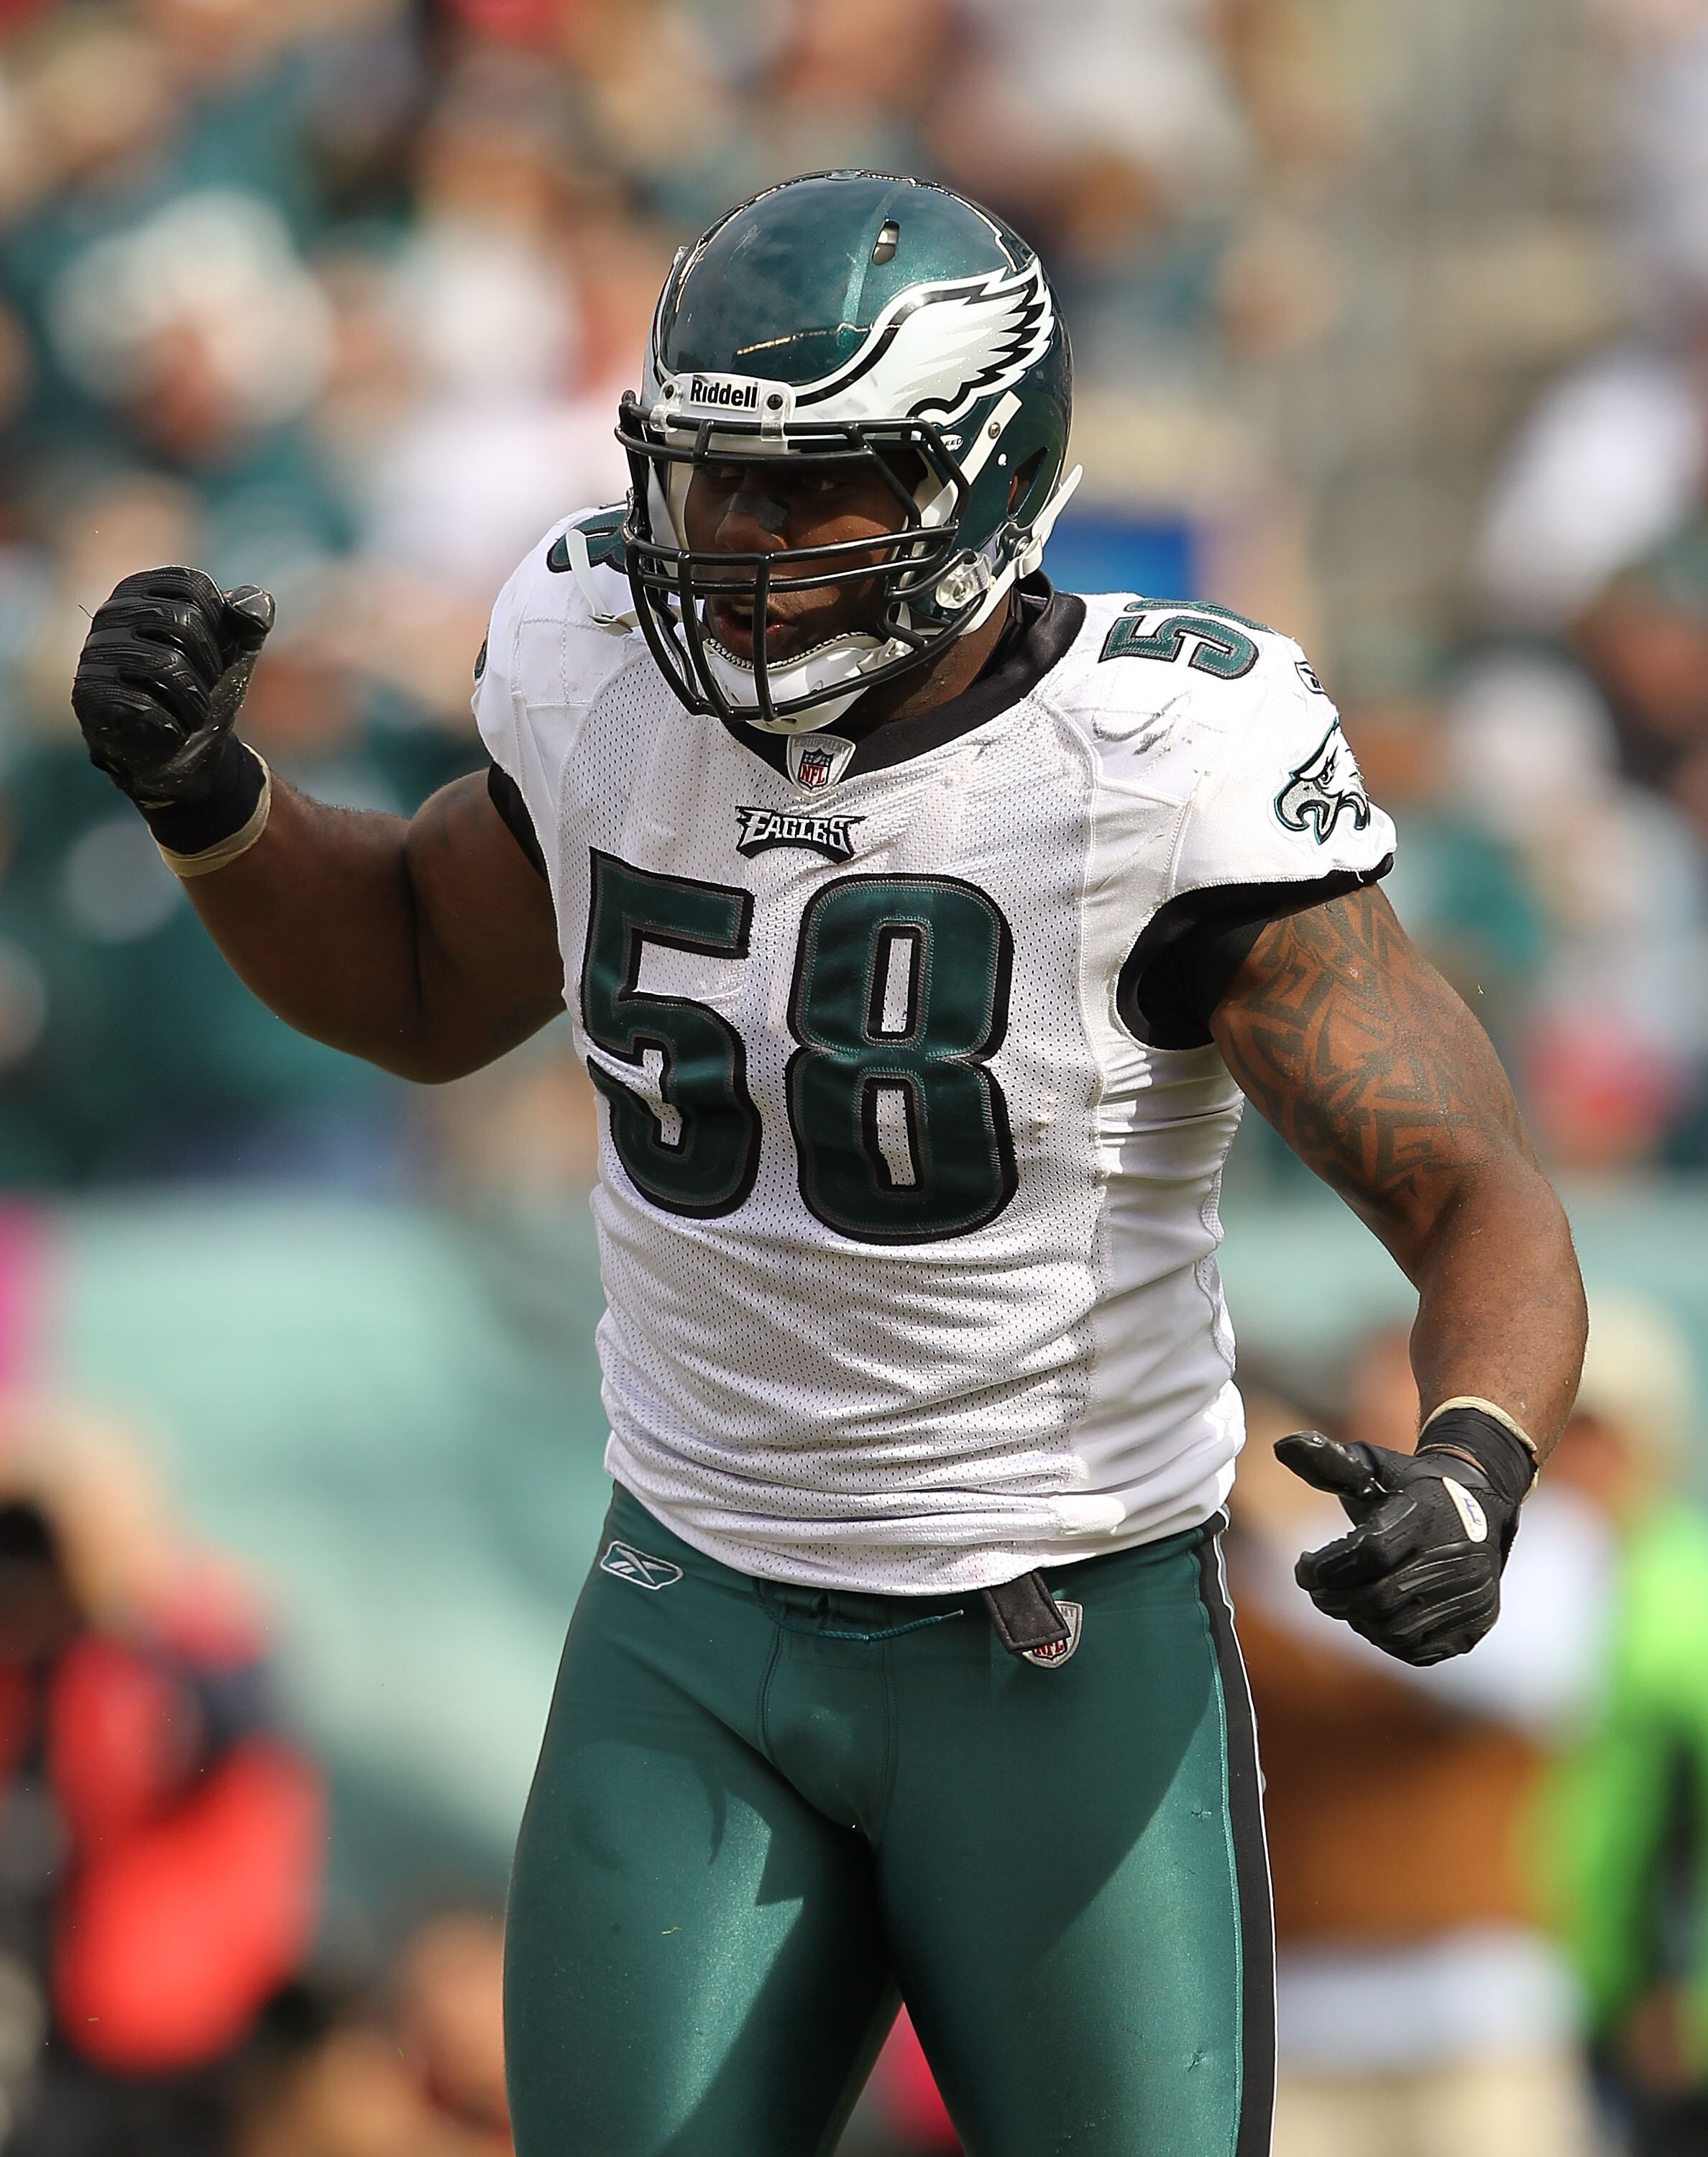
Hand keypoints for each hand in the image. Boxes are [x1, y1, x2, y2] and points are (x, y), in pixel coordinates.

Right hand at [71, 566, 273, 807]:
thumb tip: (254, 609)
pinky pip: (141, 703)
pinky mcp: (89, 695)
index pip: (193, 585)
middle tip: (208, 688)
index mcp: (143, 590)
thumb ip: (250, 620)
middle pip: (181, 623)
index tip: (218, 653)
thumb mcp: (238, 649)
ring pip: (164, 665)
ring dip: (197, 700)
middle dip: (212, 665)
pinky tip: (170, 729)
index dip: (222, 625)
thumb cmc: (208, 688)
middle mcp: (111, 613)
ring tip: (194, 713)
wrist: (190, 751)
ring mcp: (95, 653)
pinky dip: (173, 723)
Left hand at [1274, 1426, 1526, 1665]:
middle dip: (1334, 1599)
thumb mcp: (1374, 1466)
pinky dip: (1387, 1639)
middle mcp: (1456, 1557)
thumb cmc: (1411, 1487)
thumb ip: (1329, 1463)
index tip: (1304, 1564)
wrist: (1481, 1506)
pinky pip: (1419, 1649)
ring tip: (1345, 1601)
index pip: (1369, 1552)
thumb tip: (1283, 1445)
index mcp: (1427, 1514)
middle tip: (1316, 1590)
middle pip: (1379, 1598)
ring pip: (1396, 1630)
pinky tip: (1375, 1616)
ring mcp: (1471, 1594)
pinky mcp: (1477, 1623)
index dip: (1326, 1566)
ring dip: (1358, 1620)